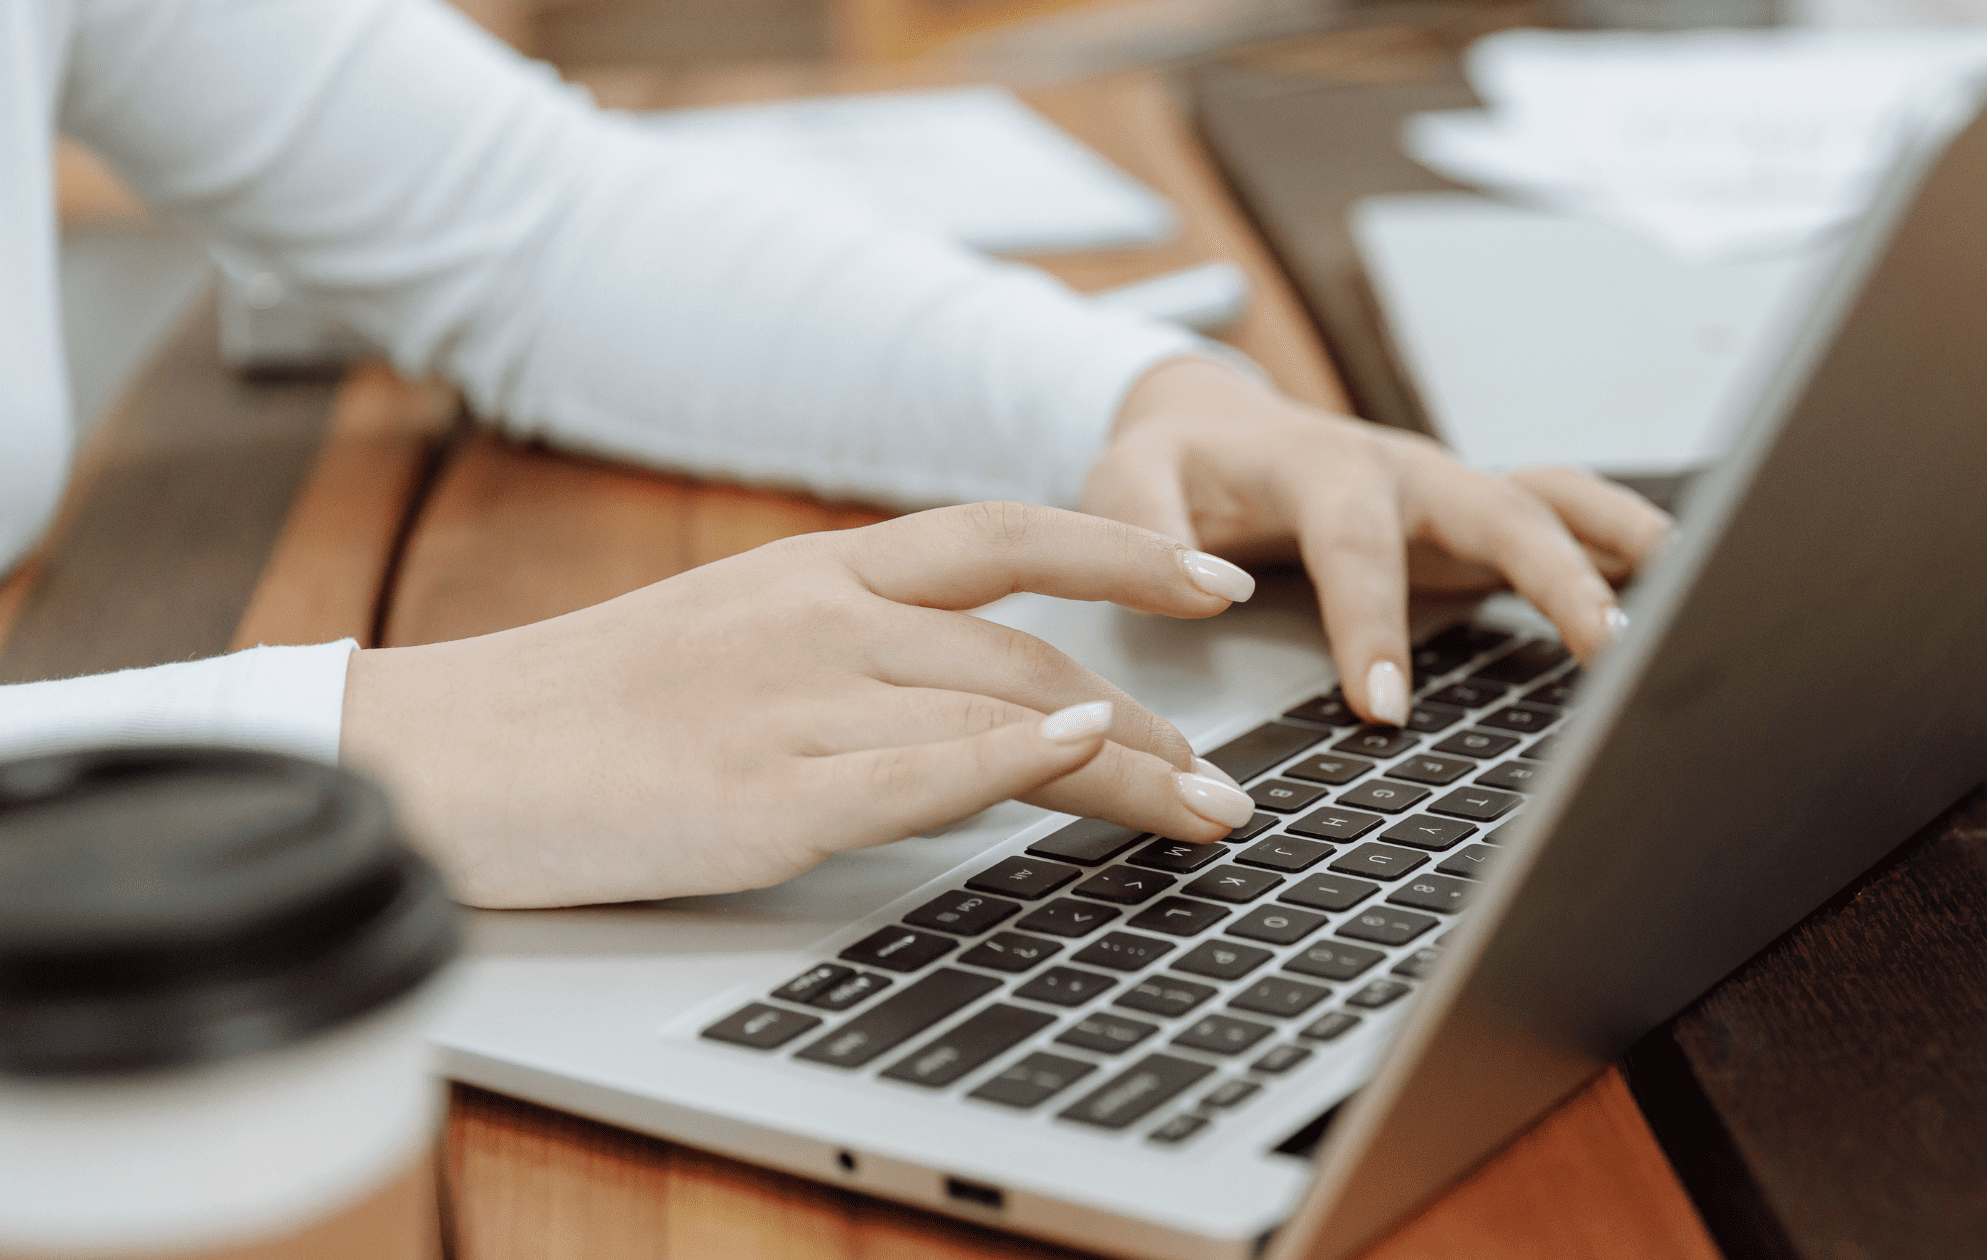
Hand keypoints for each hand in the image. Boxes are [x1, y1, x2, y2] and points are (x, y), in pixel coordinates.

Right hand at [339, 503, 1261, 907]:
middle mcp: (821, 619)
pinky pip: (919, 772)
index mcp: (816, 570)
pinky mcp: (764, 799)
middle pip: (1031, 652)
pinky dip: (1018, 761)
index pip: (1005, 536)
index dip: (1124, 554)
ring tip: (1204, 810)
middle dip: (1152, 718)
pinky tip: (1091, 755)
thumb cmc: (591, 704)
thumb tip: (980, 687)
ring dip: (1128, 766)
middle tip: (1223, 775)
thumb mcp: (734, 631)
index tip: (1213, 584)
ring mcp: (795, 705)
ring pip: (1004, 715)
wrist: (448, 756)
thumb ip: (856, 641)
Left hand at [1083, 357, 1672, 725]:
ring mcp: (1448, 490)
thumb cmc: (1176, 463)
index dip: (1371, 623)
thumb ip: (1144, 524)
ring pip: (1548, 500)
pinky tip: (1671, 587)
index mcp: (1319, 466)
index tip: (1382, 707)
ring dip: (1614, 545)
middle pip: (1495, 510)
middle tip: (1601, 648)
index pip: (1355, 545)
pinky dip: (1616, 543)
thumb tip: (1204, 587)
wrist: (1212, 424)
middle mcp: (1402, 470)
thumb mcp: (1126, 479)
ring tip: (1686, 595)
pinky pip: (1558, 517)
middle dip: (1553, 575)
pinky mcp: (1471, 517)